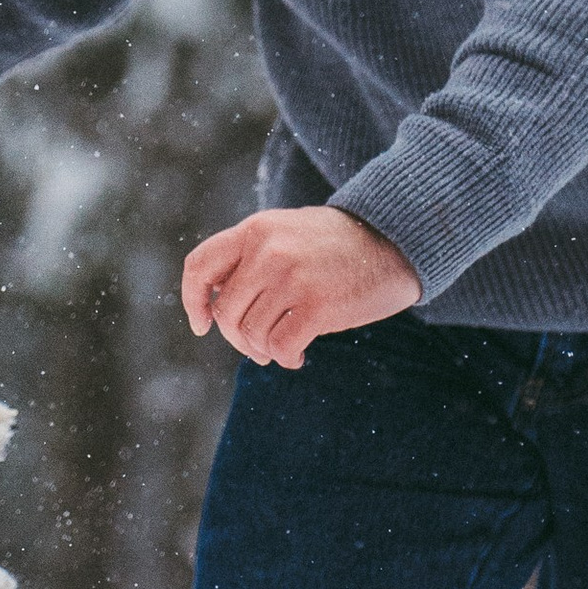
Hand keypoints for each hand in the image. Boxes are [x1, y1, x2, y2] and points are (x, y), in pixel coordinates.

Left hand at [180, 207, 418, 369]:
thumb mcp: (287, 233)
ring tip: (282, 348)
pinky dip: (286, 358)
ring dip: (263, 350)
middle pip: (225, 312)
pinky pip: (281, 347)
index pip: (199, 266)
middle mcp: (268, 251)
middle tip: (257, 346)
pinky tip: (298, 356)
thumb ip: (251, 257)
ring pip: (251, 333)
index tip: (203, 325)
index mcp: (255, 230)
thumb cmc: (338, 245)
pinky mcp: (317, 305)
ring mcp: (292, 277)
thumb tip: (215, 306)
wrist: (395, 239)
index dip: (193, 301)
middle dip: (236, 338)